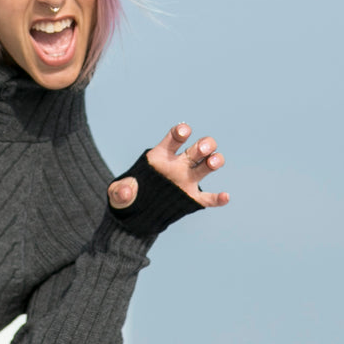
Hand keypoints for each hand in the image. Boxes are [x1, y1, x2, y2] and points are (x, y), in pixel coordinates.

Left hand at [107, 123, 229, 208]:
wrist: (136, 212)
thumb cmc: (127, 195)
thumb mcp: (118, 192)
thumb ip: (120, 190)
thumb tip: (126, 191)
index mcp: (161, 156)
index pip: (173, 138)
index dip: (180, 132)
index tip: (184, 132)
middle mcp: (178, 164)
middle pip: (196, 148)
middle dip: (203, 145)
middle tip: (202, 149)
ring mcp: (187, 180)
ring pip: (206, 166)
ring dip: (214, 161)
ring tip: (213, 162)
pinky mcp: (191, 198)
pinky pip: (208, 198)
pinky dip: (218, 198)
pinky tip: (225, 196)